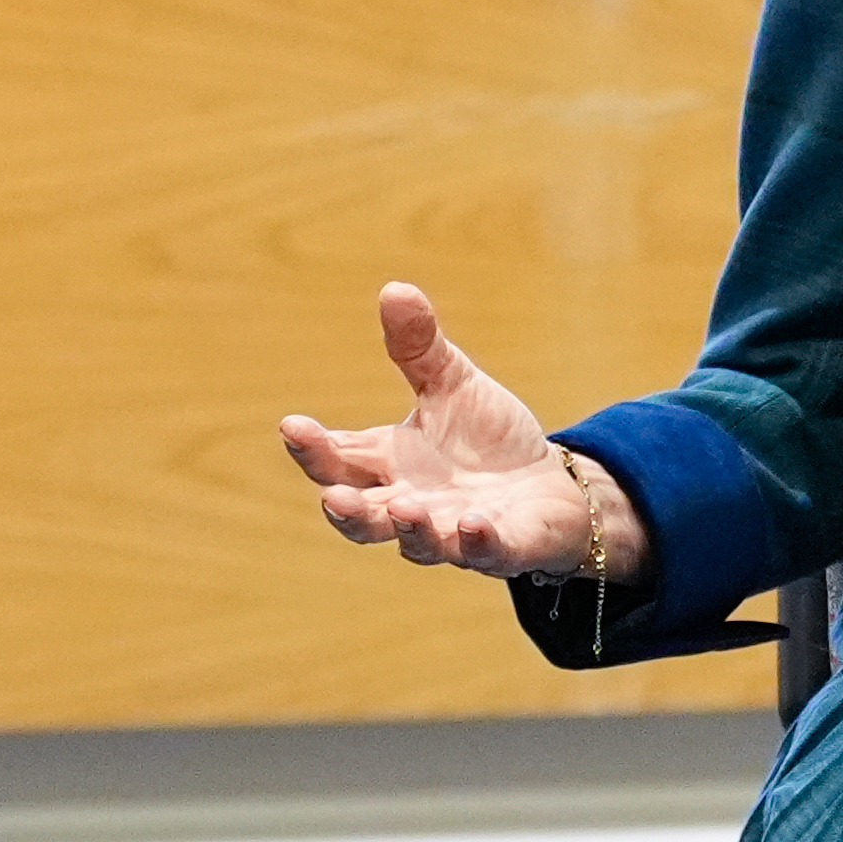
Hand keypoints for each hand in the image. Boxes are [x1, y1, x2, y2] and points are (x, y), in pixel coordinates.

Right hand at [278, 281, 650, 579]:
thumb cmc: (486, 440)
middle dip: (346, 509)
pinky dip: (475, 542)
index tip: (292, 426)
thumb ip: (419, 348)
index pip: (338, 459)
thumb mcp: (452, 384)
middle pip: (363, 516)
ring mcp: (452, 532)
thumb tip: (395, 288)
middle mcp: (409, 503)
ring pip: (418, 544)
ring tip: (405, 508)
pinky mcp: (500, 548)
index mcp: (388, 462)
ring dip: (409, 529)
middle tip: (331, 497)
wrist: (550, 486)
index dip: (313, 448)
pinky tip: (473, 523)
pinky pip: (483, 553)